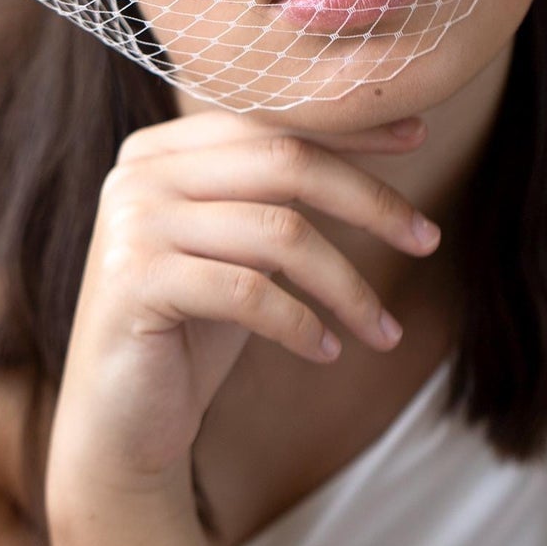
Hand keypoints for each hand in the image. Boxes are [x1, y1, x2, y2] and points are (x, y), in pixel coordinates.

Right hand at [44, 109, 438, 506]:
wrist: (119, 421)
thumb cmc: (191, 328)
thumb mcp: (237, 248)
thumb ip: (274, 193)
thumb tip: (376, 138)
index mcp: (160, 149)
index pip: (272, 124)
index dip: (350, 133)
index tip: (419, 138)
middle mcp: (139, 173)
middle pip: (284, 162)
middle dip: (369, 200)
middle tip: (427, 240)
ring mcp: (133, 224)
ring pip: (279, 232)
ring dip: (349, 286)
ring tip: (383, 330)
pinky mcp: (136, 282)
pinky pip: (250, 292)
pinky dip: (303, 324)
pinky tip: (327, 352)